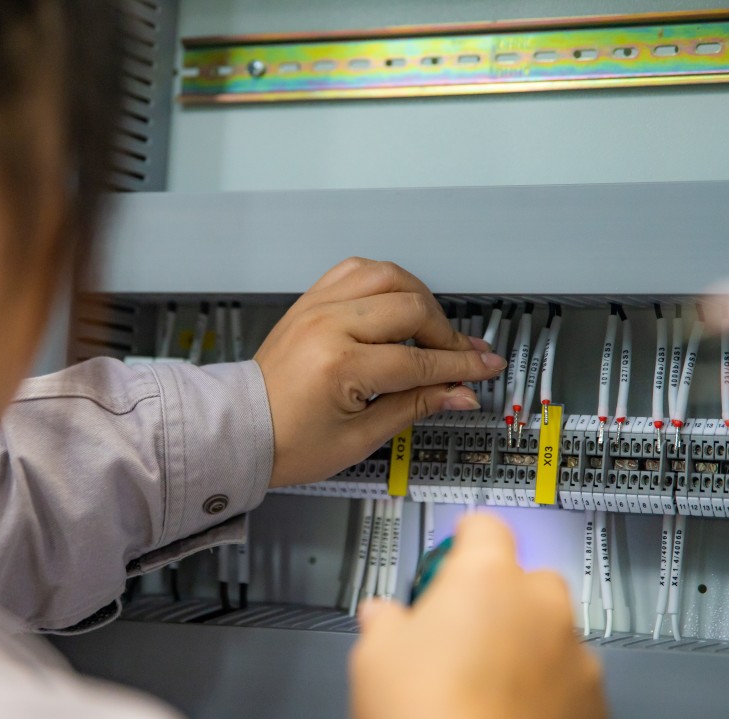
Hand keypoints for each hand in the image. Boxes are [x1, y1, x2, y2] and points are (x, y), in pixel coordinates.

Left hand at [255, 258, 503, 487]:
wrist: (241, 430)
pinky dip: (385, 281)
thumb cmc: (289, 442)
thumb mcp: (359, 438)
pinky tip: (397, 304)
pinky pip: (356, 270)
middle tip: (461, 357)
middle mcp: (328, 324)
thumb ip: (415, 407)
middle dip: (446, 334)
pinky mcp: (310, 301)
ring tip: (432, 330)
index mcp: (340, 364)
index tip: (487, 367)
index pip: (419, 361)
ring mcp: (317, 306)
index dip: (461, 367)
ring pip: (387, 276)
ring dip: (419, 299)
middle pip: (411, 309)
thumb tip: (462, 394)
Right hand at [352, 513, 606, 718]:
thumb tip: (384, 619)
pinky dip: (545, 690)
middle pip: (524, 579)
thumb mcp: (375, 660)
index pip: (483, 527)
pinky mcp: (595, 702)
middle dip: (498, 601)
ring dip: (524, 648)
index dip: (462, 543)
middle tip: (457, 636)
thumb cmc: (429, 717)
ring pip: (550, 633)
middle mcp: (541, 606)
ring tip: (480, 688)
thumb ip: (385, 624)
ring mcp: (575, 655)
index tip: (448, 561)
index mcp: (486, 577)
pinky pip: (568, 679)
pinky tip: (506, 714)